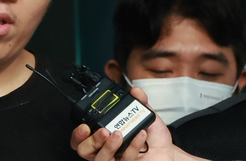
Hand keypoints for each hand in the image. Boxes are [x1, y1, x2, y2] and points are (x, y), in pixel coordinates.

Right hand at [71, 87, 206, 160]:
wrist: (167, 151)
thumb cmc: (152, 137)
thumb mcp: (144, 116)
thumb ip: (139, 102)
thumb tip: (136, 91)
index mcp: (103, 135)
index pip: (81, 138)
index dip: (78, 133)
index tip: (84, 126)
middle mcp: (105, 149)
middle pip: (84, 150)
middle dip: (91, 140)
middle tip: (102, 131)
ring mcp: (115, 160)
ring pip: (100, 158)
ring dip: (108, 146)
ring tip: (119, 134)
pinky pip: (124, 159)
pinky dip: (132, 146)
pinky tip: (140, 135)